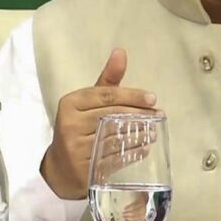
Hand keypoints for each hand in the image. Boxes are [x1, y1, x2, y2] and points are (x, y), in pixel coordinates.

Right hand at [40, 48, 157, 198]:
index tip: (153, 98)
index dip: (132, 96)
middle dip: (139, 114)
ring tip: (154, 129)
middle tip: (158, 114)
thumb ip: (108, 79)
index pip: (106, 95)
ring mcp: (76, 148)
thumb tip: (121, 52)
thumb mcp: (90, 100)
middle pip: (112, 115)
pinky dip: (133, 151)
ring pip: (115, 137)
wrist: (61, 166)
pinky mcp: (84, 168)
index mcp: (70, 103)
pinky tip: (145, 146)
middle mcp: (70, 124)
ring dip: (139, 133)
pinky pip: (115, 158)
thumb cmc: (79, 126)